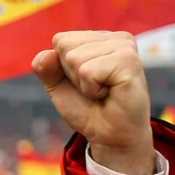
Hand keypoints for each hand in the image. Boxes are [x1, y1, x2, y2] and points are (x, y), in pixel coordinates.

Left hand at [32, 31, 154, 174]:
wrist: (109, 136)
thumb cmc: (88, 109)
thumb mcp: (58, 87)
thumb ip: (46, 68)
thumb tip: (47, 54)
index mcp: (100, 38)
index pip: (60, 40)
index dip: (62, 68)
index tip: (83, 82)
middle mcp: (115, 38)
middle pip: (65, 46)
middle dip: (72, 75)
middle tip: (94, 89)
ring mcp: (124, 46)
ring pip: (74, 58)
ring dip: (83, 84)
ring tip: (103, 91)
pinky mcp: (128, 60)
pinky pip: (87, 71)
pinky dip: (91, 89)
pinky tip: (109, 93)